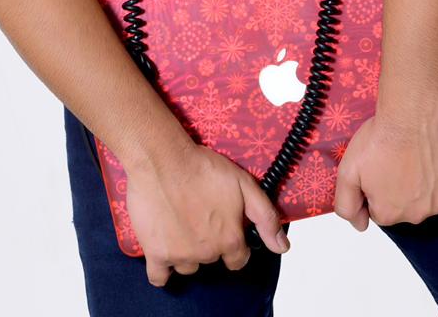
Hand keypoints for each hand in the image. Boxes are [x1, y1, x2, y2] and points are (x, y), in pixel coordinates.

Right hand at [125, 143, 290, 287]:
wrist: (162, 159)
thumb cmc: (201, 167)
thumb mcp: (244, 184)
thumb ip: (266, 217)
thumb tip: (282, 247)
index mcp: (229, 239)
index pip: (238, 259)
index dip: (232, 245)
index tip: (223, 230)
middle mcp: (207, 252)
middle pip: (211, 259)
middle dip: (208, 243)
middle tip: (199, 218)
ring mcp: (180, 255)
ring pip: (187, 266)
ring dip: (186, 252)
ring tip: (179, 225)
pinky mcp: (155, 253)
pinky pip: (159, 277)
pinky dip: (162, 270)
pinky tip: (164, 251)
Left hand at [333, 108, 437, 229]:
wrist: (412, 115)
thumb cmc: (380, 139)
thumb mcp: (347, 170)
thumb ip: (347, 203)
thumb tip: (359, 225)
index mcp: (387, 213)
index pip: (379, 209)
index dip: (377, 187)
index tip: (378, 168)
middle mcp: (414, 216)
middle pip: (405, 207)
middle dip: (400, 188)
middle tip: (397, 159)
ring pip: (430, 201)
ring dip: (424, 185)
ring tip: (417, 156)